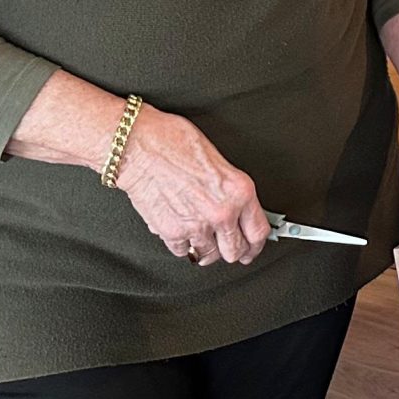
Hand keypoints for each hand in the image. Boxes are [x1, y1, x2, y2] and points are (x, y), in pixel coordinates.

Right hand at [114, 106, 268, 265]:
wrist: (140, 148)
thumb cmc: (173, 143)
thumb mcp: (219, 160)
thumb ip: (230, 189)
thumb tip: (236, 207)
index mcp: (239, 192)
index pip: (258, 232)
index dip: (256, 245)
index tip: (252, 249)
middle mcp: (222, 212)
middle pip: (235, 251)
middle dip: (232, 251)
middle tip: (227, 248)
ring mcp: (197, 226)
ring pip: (208, 255)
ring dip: (206, 250)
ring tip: (202, 240)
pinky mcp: (172, 233)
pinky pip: (182, 251)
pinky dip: (182, 245)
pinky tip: (182, 233)